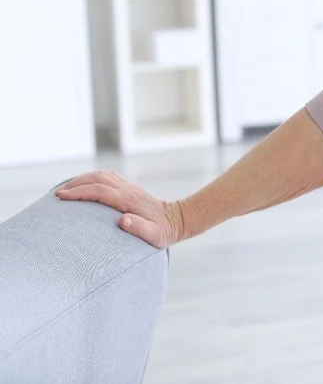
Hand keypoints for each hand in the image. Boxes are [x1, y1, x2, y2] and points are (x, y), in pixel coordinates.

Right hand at [56, 172, 184, 248]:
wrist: (177, 219)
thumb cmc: (164, 231)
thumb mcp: (154, 235)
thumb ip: (140, 228)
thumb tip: (123, 220)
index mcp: (129, 200)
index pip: (99, 191)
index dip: (79, 192)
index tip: (61, 197)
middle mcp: (128, 190)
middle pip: (97, 179)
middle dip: (75, 184)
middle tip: (57, 194)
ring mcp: (129, 187)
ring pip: (102, 175)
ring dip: (82, 179)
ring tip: (66, 189)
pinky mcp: (130, 188)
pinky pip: (108, 178)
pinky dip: (93, 178)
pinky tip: (85, 185)